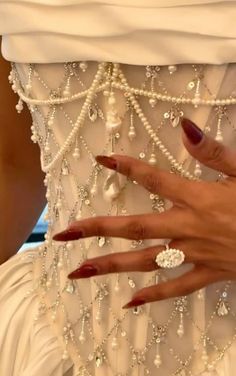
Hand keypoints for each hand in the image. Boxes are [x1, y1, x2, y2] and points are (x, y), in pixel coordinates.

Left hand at [52, 118, 235, 308]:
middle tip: (64, 234)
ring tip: (79, 272)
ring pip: (146, 261)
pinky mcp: (207, 274)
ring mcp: (194, 254)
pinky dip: (153, 295)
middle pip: (134, 228)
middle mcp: (187, 228)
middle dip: (97, 229)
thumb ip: (213, 152)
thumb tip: (184, 126)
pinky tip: (129, 303)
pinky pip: (176, 289)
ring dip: (111, 265)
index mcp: (197, 199)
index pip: (154, 179)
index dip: (127, 167)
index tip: (102, 159)